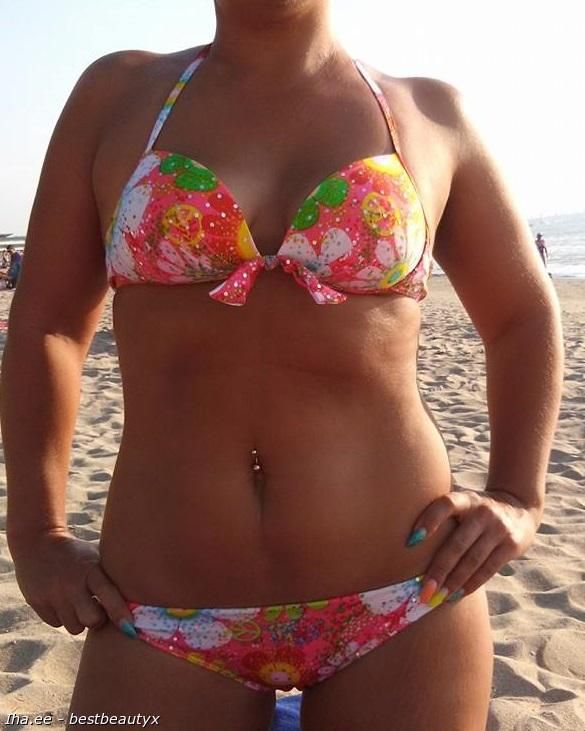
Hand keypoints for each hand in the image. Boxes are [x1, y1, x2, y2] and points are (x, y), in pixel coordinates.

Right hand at [9, 528, 136, 637]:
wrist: (39, 543)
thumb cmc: (79, 555)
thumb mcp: (97, 557)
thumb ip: (114, 575)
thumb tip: (144, 593)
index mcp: (92, 569)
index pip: (109, 595)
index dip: (121, 614)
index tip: (130, 628)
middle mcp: (72, 584)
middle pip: (92, 620)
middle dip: (98, 619)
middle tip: (97, 609)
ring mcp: (53, 594)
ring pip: (74, 626)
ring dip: (80, 620)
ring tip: (79, 603)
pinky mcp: (37, 602)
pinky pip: (56, 623)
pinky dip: (62, 616)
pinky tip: (63, 600)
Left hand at [407, 488, 540, 605]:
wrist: (519, 508)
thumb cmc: (476, 511)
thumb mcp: (463, 503)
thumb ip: (443, 515)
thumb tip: (409, 544)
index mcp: (466, 498)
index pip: (445, 505)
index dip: (428, 520)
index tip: (410, 541)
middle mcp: (483, 512)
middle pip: (457, 543)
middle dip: (438, 570)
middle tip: (423, 591)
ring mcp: (499, 528)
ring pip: (472, 560)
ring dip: (453, 582)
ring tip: (437, 598)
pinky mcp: (511, 546)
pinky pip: (488, 569)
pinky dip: (471, 584)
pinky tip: (457, 595)